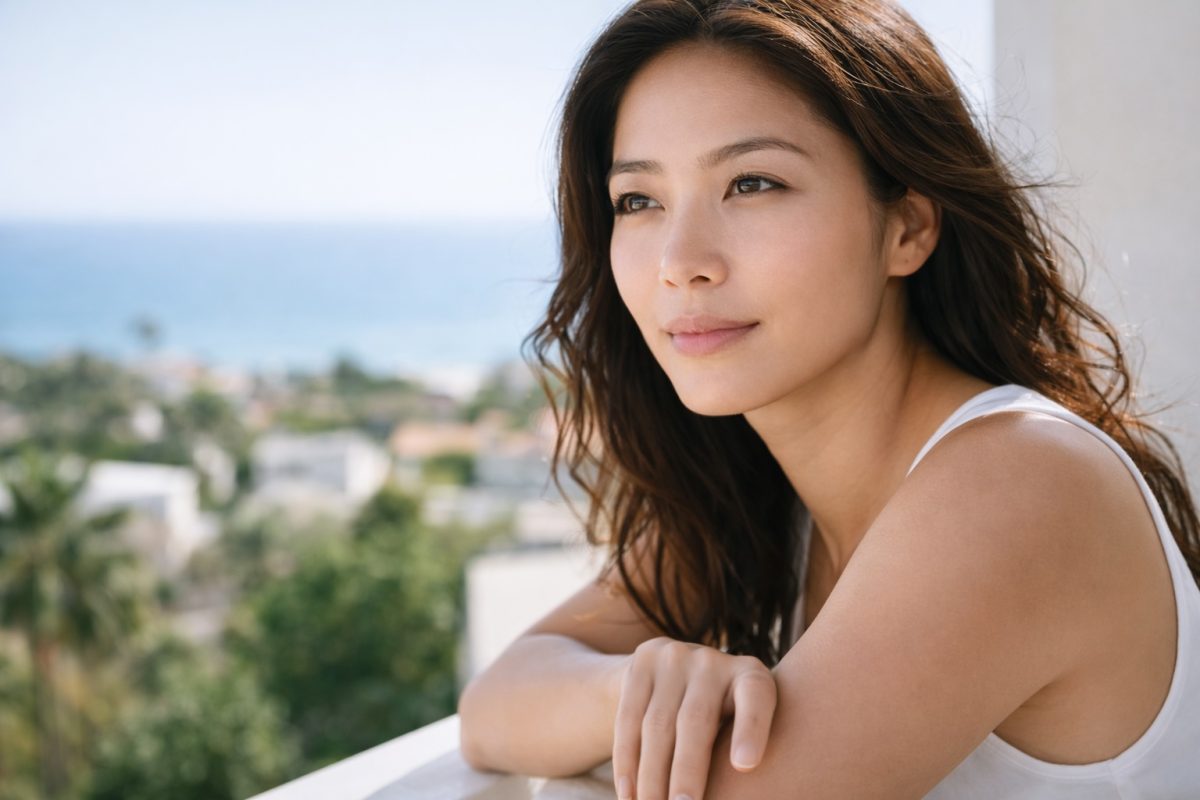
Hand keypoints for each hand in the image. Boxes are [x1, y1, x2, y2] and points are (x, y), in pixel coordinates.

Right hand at [611, 636, 777, 799]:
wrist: (680, 672)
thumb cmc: (727, 718)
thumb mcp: (745, 723)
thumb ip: (741, 753)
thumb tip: (735, 791)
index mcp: (750, 675)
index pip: (755, 697)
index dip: (751, 730)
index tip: (745, 766)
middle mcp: (712, 661)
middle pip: (696, 721)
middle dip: (686, 773)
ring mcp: (673, 657)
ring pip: (656, 725)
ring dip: (651, 777)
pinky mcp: (641, 664)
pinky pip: (628, 719)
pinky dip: (626, 762)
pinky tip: (628, 794)